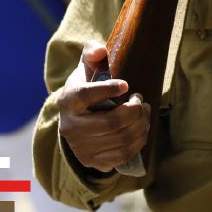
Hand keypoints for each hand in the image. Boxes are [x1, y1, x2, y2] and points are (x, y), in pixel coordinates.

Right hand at [54, 40, 149, 171]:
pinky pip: (123, 154)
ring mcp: (81, 147)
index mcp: (67, 101)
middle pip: (112, 122)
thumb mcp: (85, 68)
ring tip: (144, 112)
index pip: (85, 95)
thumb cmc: (85, 88)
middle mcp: (70, 127)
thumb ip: (91, 53)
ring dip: (141, 124)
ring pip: (121, 138)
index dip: (107, 89)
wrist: (76, 120)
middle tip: (141, 99)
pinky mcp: (93, 161)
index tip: (126, 84)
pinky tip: (142, 128)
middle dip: (135, 110)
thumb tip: (100, 50)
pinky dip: (139, 141)